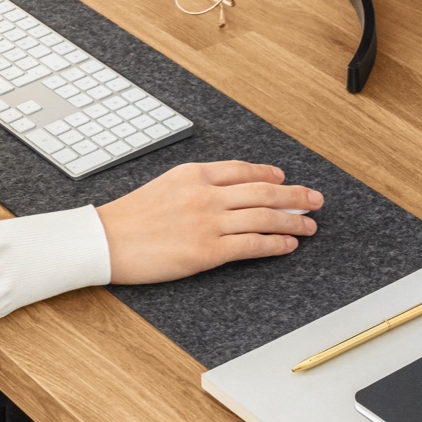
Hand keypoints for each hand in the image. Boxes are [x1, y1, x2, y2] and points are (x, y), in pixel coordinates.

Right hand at [96, 161, 321, 283]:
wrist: (106, 240)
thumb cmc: (130, 217)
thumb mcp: (165, 185)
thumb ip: (196, 185)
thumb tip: (226, 192)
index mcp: (194, 174)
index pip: (243, 170)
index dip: (269, 175)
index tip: (285, 180)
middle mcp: (206, 194)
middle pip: (263, 192)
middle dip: (294, 196)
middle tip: (315, 199)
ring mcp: (208, 222)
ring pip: (263, 218)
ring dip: (292, 221)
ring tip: (310, 225)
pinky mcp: (208, 251)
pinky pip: (252, 245)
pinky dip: (275, 244)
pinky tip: (288, 245)